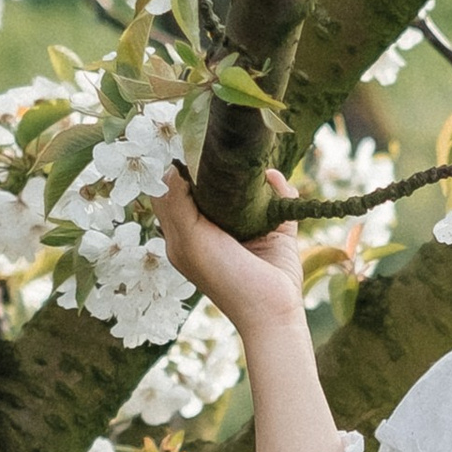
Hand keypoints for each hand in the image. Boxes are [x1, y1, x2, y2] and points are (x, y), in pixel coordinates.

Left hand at [154, 160, 306, 338]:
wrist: (270, 309)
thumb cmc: (224, 277)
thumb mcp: (189, 240)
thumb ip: (176, 203)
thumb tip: (172, 165)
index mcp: (187, 234)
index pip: (174, 193)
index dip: (176, 169)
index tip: (183, 143)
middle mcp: (215, 228)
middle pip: (210, 186)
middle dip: (214, 165)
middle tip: (216, 142)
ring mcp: (248, 228)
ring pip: (246, 189)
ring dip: (248, 173)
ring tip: (245, 158)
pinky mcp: (277, 231)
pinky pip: (279, 200)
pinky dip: (279, 187)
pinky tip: (272, 179)